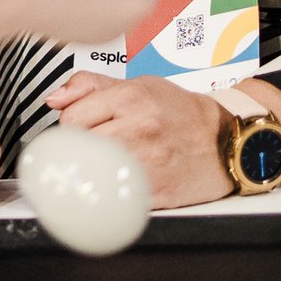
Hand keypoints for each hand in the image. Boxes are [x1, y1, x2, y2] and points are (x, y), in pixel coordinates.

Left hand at [44, 71, 232, 206]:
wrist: (226, 139)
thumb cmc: (179, 112)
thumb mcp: (138, 84)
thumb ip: (89, 86)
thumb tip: (54, 99)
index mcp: (131, 97)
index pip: (72, 117)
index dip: (69, 127)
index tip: (79, 132)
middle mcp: (140, 127)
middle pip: (80, 145)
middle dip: (79, 149)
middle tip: (90, 150)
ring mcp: (149, 161)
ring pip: (95, 171)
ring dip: (91, 171)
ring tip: (101, 167)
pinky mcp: (157, 190)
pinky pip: (117, 195)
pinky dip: (109, 192)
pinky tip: (115, 185)